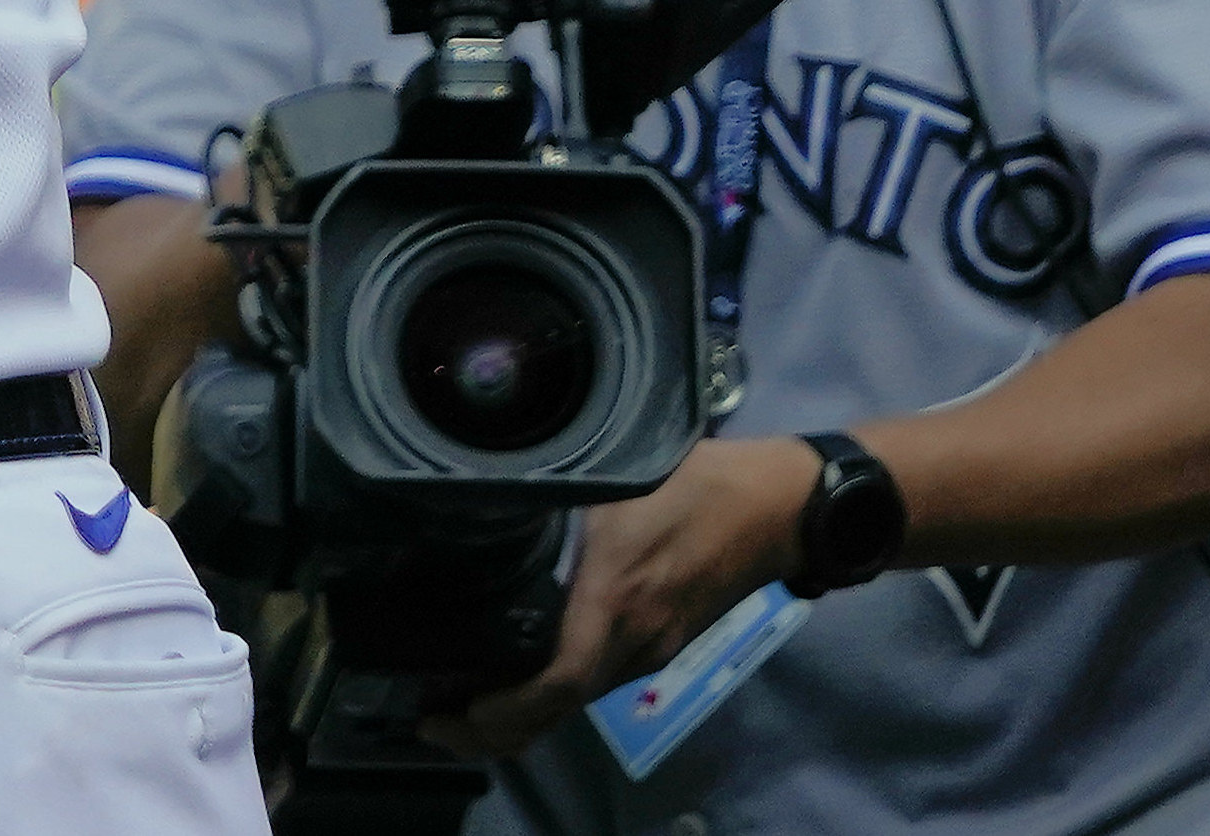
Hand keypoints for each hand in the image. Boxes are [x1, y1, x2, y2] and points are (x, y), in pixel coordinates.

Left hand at [424, 435, 815, 761]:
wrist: (777, 507)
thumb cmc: (694, 483)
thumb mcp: (611, 478)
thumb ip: (550, 494)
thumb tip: (479, 486)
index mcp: (615, 601)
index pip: (556, 680)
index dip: (504, 708)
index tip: (452, 713)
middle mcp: (634, 641)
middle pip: (560, 709)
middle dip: (495, 730)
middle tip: (432, 723)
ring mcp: (652, 649)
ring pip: (578, 701)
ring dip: (522, 718)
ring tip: (459, 708)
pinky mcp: (663, 643)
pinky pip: (598, 682)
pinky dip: (552, 698)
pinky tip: (519, 682)